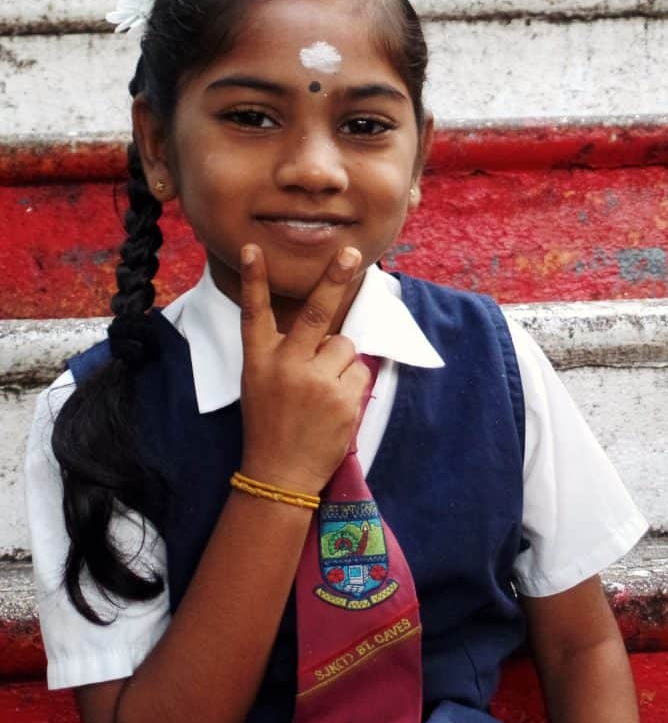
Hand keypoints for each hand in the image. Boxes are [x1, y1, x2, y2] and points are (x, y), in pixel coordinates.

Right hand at [237, 244, 369, 494]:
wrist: (279, 474)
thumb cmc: (272, 425)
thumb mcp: (261, 384)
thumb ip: (287, 354)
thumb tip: (327, 329)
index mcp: (259, 360)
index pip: (255, 313)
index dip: (254, 279)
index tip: (253, 248)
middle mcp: (286, 366)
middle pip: (317, 313)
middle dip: (336, 279)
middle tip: (353, 255)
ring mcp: (316, 382)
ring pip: (345, 346)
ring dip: (341, 362)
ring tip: (323, 391)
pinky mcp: (342, 398)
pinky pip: (359, 372)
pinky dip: (352, 384)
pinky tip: (335, 406)